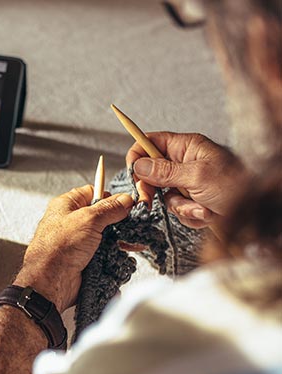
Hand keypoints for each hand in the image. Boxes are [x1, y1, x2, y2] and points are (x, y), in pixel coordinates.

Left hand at [16, 186, 134, 310]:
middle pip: (101, 215)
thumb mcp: (87, 220)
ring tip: (134, 239)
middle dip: (119, 219)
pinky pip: (104, 251)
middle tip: (134, 222)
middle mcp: (71, 222)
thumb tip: (125, 200)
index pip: (91, 192)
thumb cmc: (58, 248)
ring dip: (120, 237)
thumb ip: (109, 208)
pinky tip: (127, 252)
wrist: (50, 282)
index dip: (109, 196)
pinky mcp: (84, 258)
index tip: (126, 202)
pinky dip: (116, 251)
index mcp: (66, 206)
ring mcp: (78, 241)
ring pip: (105, 234)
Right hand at [127, 132, 247, 228]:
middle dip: (153, 189)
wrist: (258, 214)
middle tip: (149, 199)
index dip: (138, 154)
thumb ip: (165, 171)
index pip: (151, 142)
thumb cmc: (238, 187)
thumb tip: (138, 165)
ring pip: (165, 195)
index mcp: (188, 147)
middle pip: (152, 172)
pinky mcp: (194, 202)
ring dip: (180, 206)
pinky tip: (207, 213)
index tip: (133, 173)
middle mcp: (186, 164)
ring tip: (201, 207)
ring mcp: (189, 184)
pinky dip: (190, 215)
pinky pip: (177, 210)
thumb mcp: (198, 176)